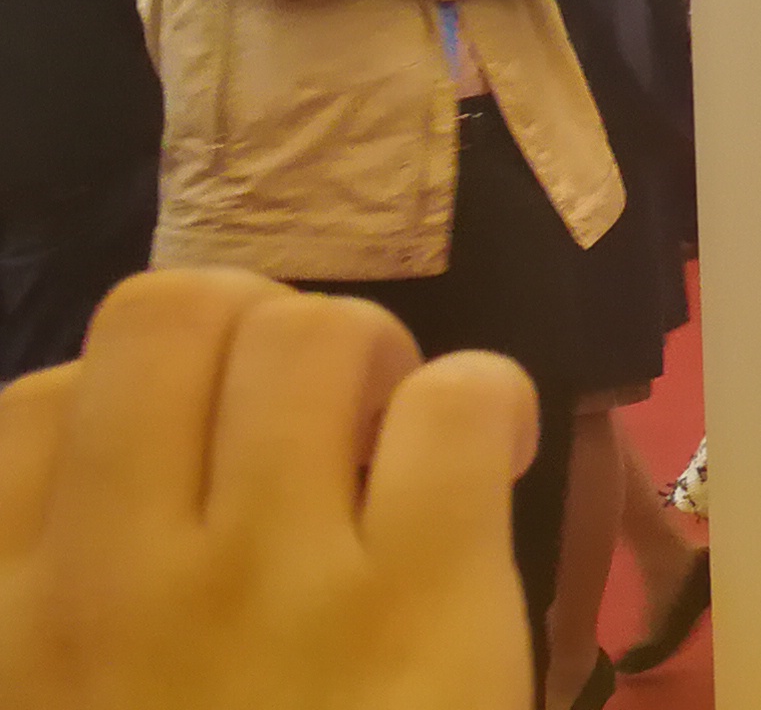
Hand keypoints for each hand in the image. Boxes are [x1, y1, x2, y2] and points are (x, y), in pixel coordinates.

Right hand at [0, 269, 539, 709]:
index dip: (136, 403)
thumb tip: (147, 460)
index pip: (40, 400)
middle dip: (256, 335)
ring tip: (394, 445)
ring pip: (314, 335)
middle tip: (310, 421)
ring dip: (372, 363)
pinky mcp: (421, 597)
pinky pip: (455, 397)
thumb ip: (77, 588)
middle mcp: (115, 582)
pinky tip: (484, 469)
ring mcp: (270, 582)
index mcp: (12, 618)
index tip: (196, 461)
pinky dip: (481, 407)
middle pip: (173, 317)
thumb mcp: (77, 695)